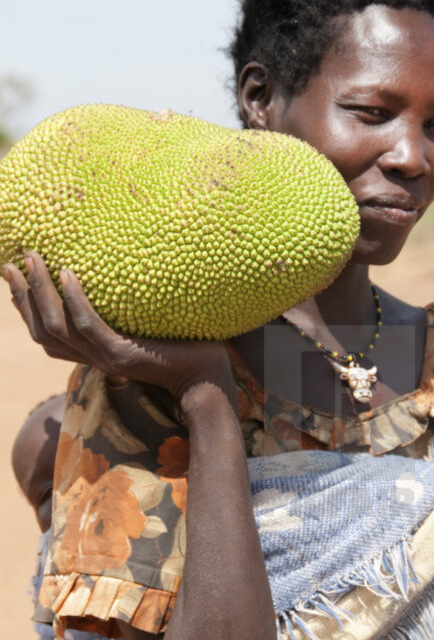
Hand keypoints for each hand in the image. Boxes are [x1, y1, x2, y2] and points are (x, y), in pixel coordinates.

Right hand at [3, 252, 234, 402]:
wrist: (208, 378)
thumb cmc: (184, 346)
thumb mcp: (147, 328)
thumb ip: (129, 311)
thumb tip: (125, 276)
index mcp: (95, 354)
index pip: (47, 335)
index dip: (26, 308)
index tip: (16, 277)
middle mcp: (94, 359)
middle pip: (43, 330)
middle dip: (23, 297)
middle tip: (11, 263)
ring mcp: (107, 358)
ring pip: (59, 327)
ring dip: (41, 292)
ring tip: (33, 260)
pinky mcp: (124, 355)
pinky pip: (90, 326)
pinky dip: (75, 300)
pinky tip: (68, 274)